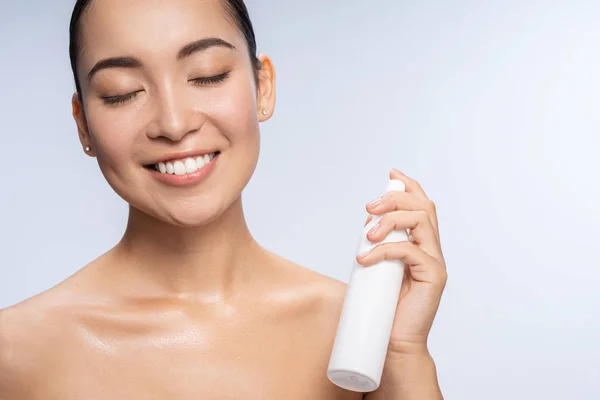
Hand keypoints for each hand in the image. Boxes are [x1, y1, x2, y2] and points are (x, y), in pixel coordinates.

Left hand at [357, 169, 446, 354]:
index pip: (422, 206)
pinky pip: (410, 251)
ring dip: (391, 218)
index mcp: (422, 245)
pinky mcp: (434, 276)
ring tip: (367, 234)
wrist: (395, 344)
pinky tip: (365, 259)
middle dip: (394, 198)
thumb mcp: (378, 269)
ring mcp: (435, 262)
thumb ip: (380, 247)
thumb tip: (366, 227)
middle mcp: (432, 250)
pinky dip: (384, 250)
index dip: (409, 186)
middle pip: (423, 206)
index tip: (392, 174)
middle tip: (369, 207)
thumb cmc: (384, 309)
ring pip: (421, 220)